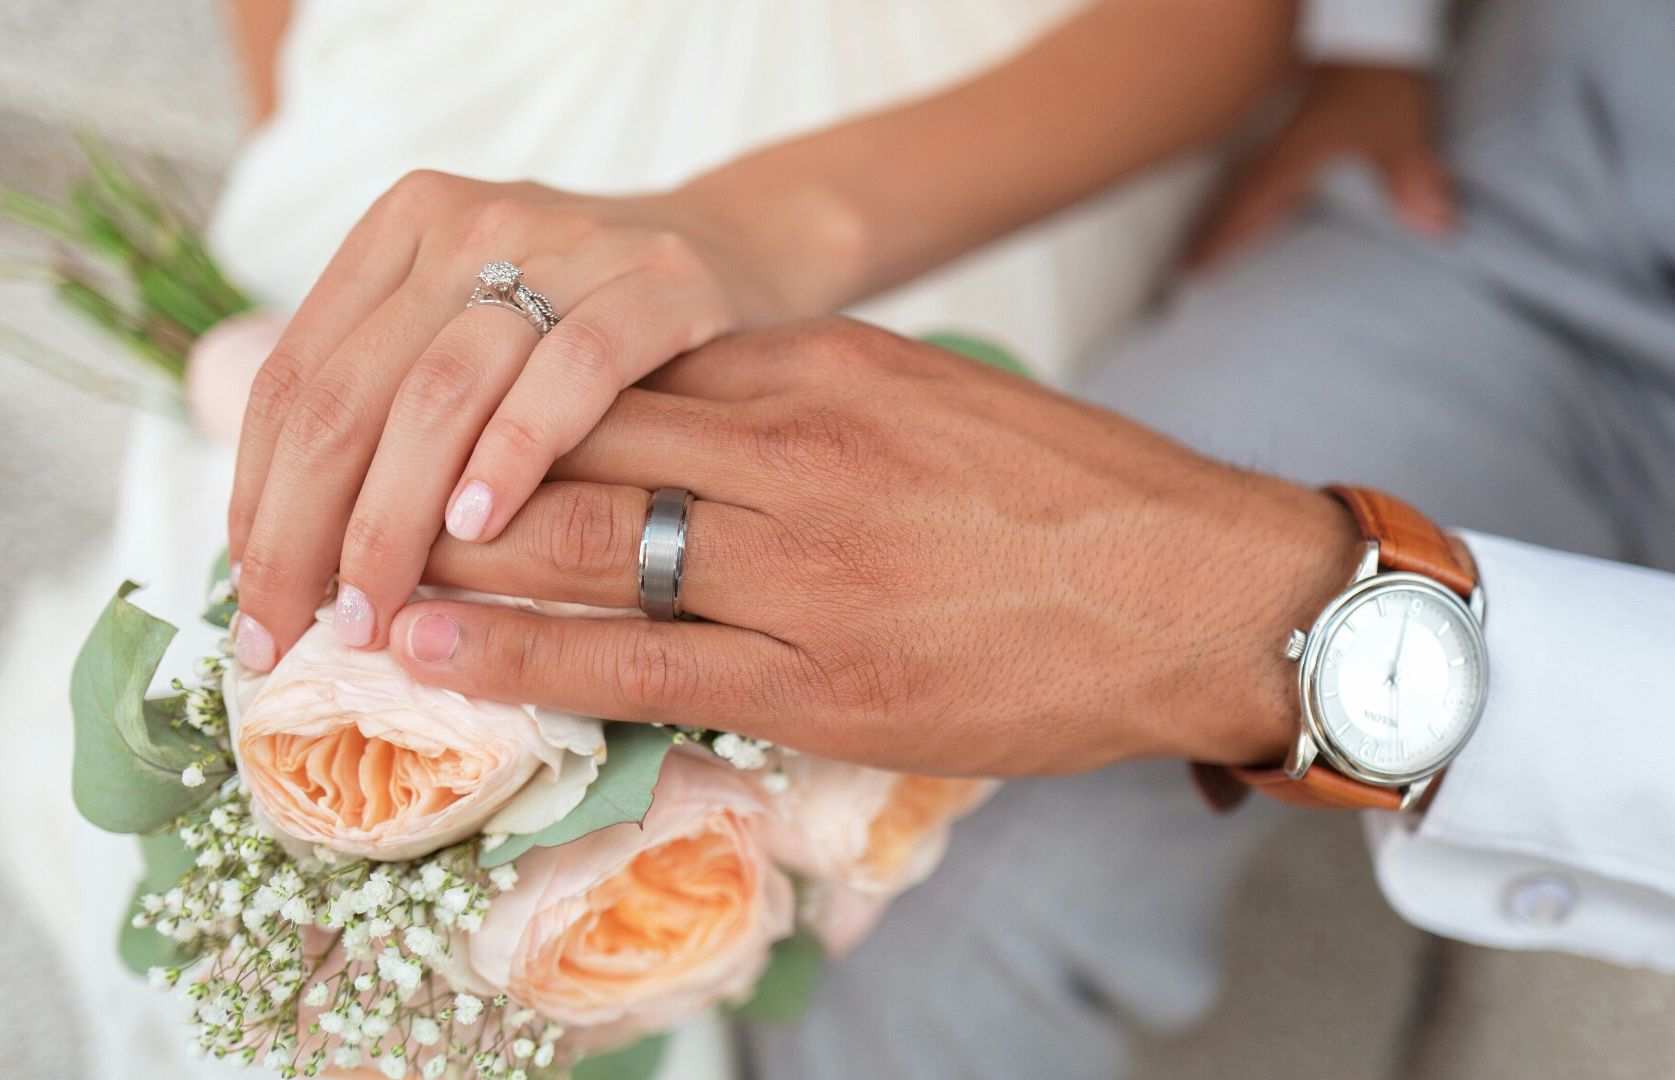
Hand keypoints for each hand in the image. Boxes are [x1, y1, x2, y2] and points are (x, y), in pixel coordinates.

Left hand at [226, 172, 802, 669]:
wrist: (746, 253)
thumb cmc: (592, 330)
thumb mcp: (478, 338)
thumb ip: (394, 407)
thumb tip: (289, 556)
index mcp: (402, 232)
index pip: (294, 380)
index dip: (257, 501)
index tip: (255, 605)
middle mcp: (468, 225)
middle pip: (350, 395)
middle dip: (305, 532)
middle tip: (295, 634)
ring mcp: (565, 245)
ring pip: (439, 392)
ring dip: (392, 519)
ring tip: (372, 611)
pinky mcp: (656, 282)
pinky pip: (570, 373)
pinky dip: (513, 453)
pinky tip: (479, 528)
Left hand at [385, 319, 1362, 776]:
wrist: (1198, 591)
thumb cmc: (1079, 498)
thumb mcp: (937, 400)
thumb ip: (815, 402)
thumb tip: (705, 417)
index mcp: (825, 368)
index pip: (624, 369)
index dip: (509, 397)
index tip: (438, 419)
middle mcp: (796, 450)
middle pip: (575, 440)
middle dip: (452, 468)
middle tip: (351, 489)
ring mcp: (805, 565)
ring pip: (585, 542)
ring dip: (454, 554)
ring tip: (352, 570)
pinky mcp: (822, 675)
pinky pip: (637, 660)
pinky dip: (519, 653)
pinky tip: (432, 649)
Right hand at [1185, 63, 1452, 269]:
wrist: (1375, 26)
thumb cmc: (1376, 73)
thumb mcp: (1398, 128)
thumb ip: (1412, 178)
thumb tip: (1435, 225)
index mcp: (1292, 157)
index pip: (1246, 206)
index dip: (1219, 238)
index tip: (1191, 267)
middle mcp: (1283, 148)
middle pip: (1238, 198)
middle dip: (1215, 229)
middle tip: (1191, 262)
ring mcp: (1291, 134)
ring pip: (1251, 182)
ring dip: (1234, 211)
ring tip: (1218, 238)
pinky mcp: (1308, 122)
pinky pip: (1273, 168)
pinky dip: (1262, 191)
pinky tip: (1273, 201)